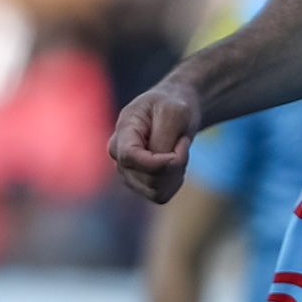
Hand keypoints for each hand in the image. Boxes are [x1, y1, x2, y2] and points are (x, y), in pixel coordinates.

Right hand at [110, 72, 204, 203]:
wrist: (172, 111)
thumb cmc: (172, 105)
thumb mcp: (173, 111)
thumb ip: (163, 138)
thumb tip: (159, 165)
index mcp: (123, 131)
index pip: (130, 157)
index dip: (158, 162)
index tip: (181, 147)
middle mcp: (118, 155)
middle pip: (148, 178)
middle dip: (175, 164)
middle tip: (183, 142)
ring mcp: (126, 172)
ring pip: (155, 190)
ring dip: (176, 173)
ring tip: (178, 151)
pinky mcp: (138, 184)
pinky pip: (160, 195)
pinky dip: (174, 182)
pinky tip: (175, 165)